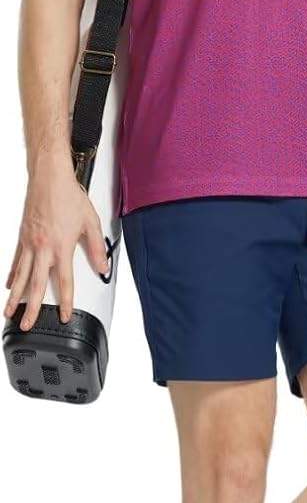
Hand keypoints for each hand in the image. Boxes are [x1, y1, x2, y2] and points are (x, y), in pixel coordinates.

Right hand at [3, 158, 109, 328]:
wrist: (49, 178)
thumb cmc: (67, 196)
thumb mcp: (90, 222)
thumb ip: (96, 248)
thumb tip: (103, 266)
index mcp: (61, 247)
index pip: (64, 281)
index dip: (64, 301)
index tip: (62, 315)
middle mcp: (43, 249)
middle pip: (35, 285)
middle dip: (30, 308)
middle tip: (26, 324)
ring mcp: (30, 244)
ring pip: (20, 276)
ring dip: (14, 297)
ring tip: (9, 312)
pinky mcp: (22, 237)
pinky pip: (15, 262)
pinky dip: (12, 276)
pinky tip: (9, 286)